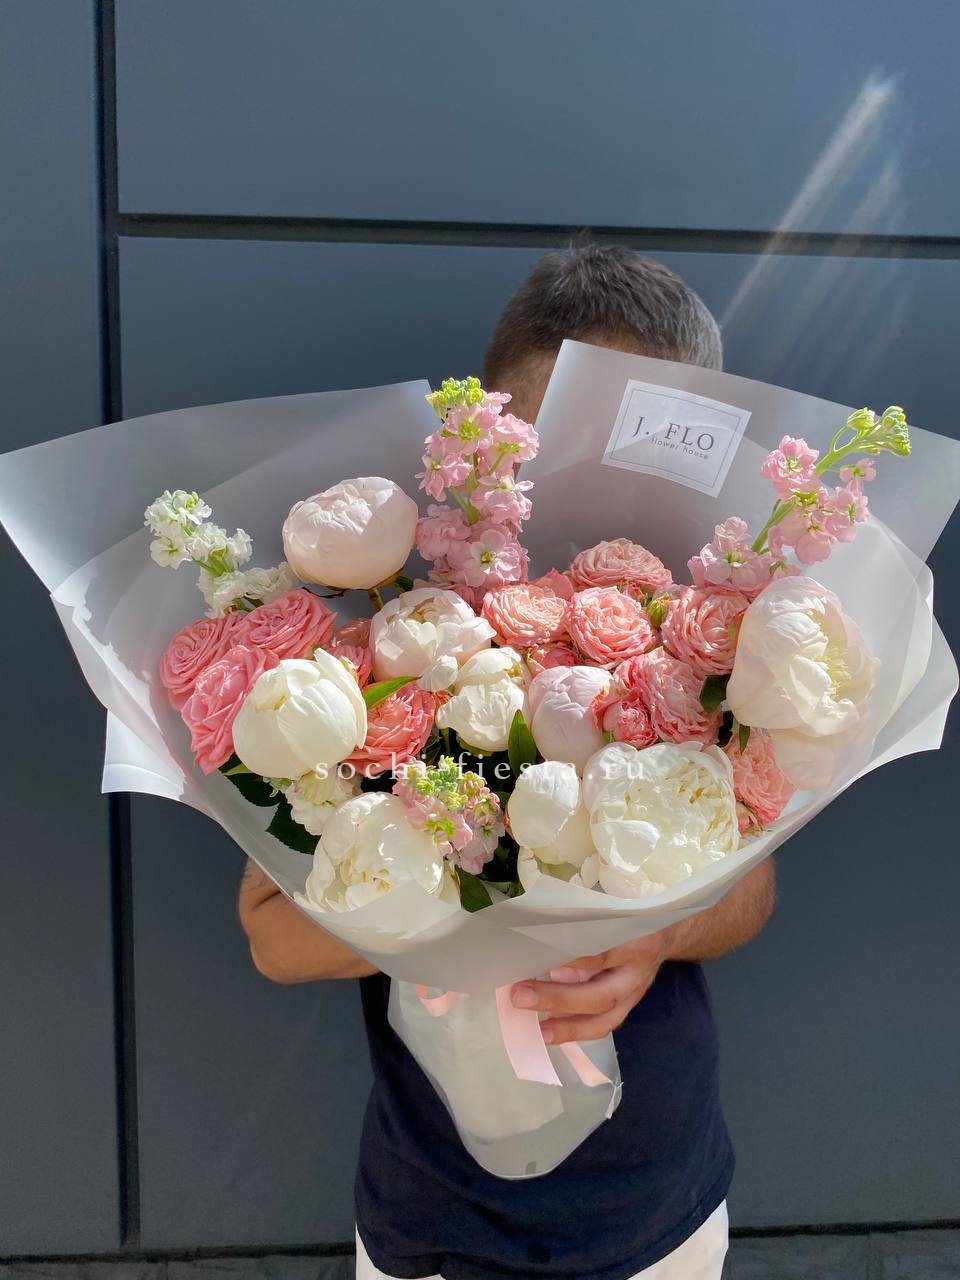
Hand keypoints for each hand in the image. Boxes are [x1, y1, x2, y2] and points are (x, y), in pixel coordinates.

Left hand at [510, 931, 670, 1044]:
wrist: (667, 934)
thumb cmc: (630, 916)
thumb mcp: (615, 910)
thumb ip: (586, 921)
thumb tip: (538, 933)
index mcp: (636, 939)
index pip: (601, 952)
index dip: (569, 959)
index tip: (535, 958)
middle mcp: (637, 971)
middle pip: (601, 994)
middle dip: (559, 998)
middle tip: (521, 994)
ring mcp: (635, 994)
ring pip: (604, 1019)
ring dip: (567, 1026)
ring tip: (537, 1029)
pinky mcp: (628, 1007)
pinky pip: (603, 1025)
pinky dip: (575, 1031)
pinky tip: (548, 1032)